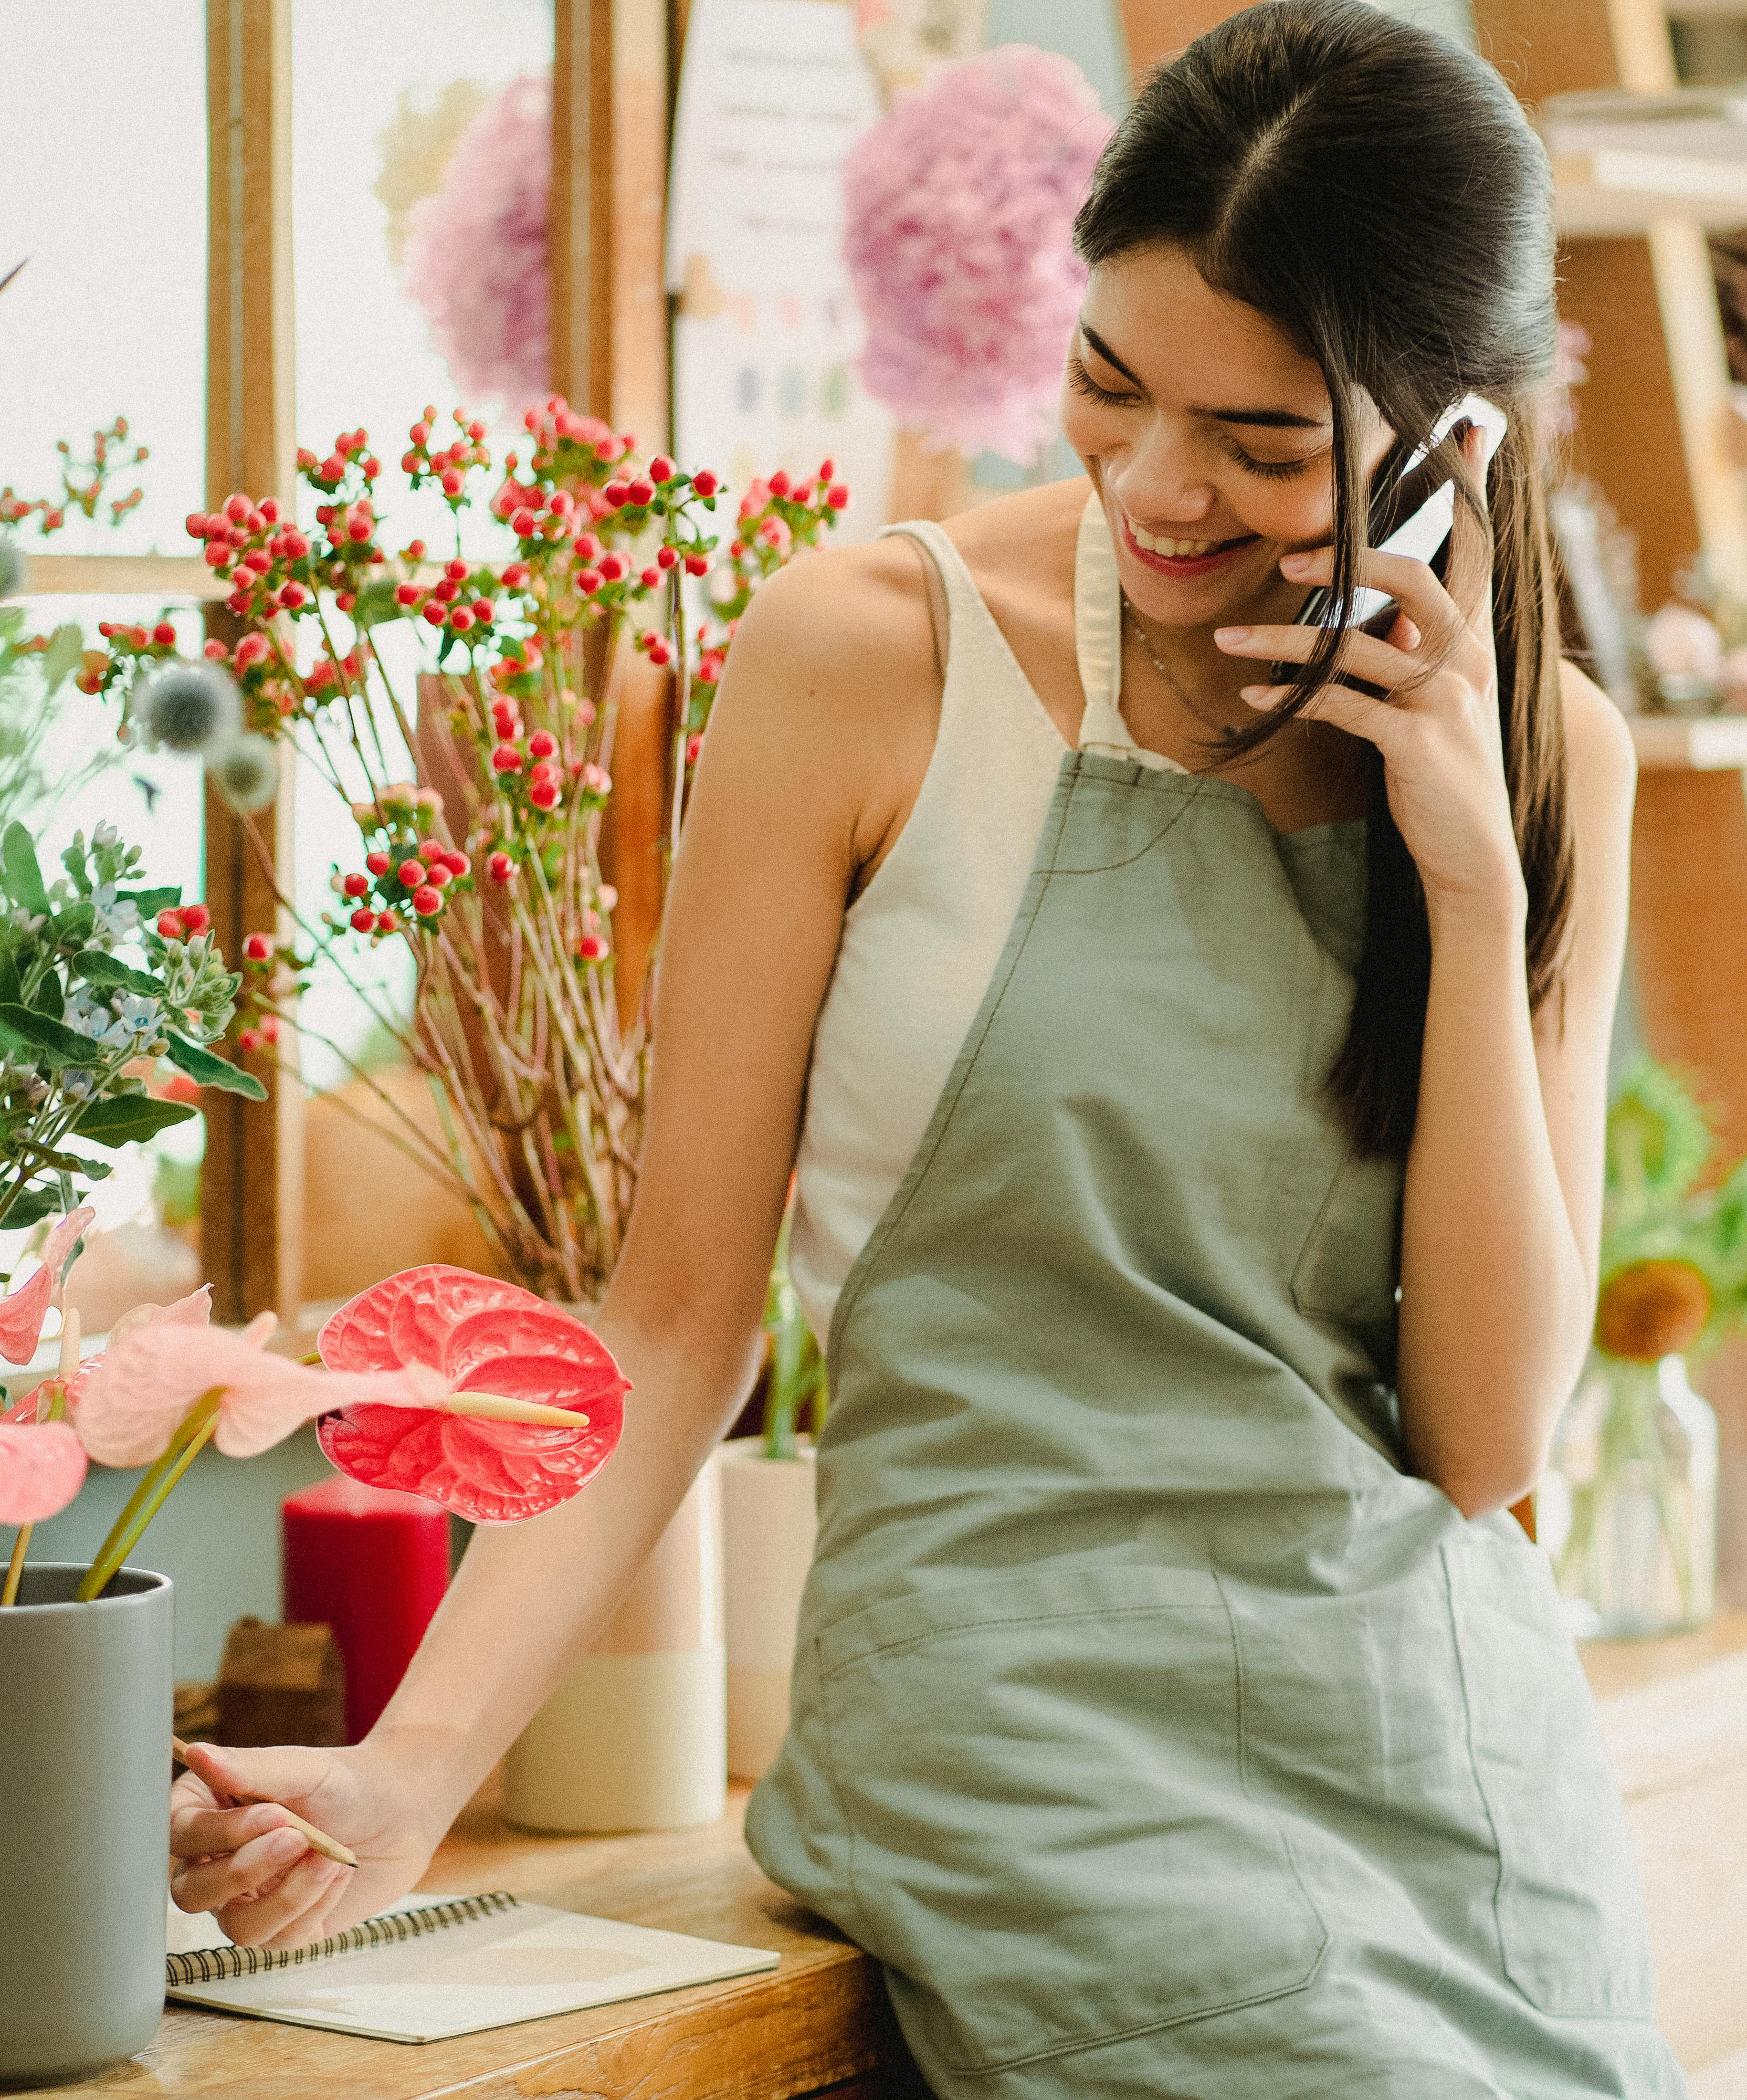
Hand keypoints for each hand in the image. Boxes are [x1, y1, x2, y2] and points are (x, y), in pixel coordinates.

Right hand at [170, 1735, 449, 1950]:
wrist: (403, 1811)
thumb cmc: (346, 1783)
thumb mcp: (303, 1769)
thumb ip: (249, 1768)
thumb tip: (195, 1753)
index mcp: (210, 1814)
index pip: (178, 1835)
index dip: (218, 1833)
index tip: (272, 1812)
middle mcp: (218, 1864)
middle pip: (192, 1892)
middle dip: (245, 1870)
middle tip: (297, 1837)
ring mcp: (248, 1902)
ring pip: (237, 1928)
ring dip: (288, 1894)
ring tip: (328, 1855)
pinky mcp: (283, 1930)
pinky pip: (280, 1940)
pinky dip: (314, 1904)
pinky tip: (339, 1873)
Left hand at [1213, 427, 1524, 921]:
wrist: (1472, 855)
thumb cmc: (1444, 771)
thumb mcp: (1436, 699)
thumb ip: (1415, 650)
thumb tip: (1381, 616)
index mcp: (1471, 640)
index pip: (1475, 548)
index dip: (1471, 487)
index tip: (1464, 425)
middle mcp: (1465, 659)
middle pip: (1415, 578)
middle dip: (1350, 559)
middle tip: (1288, 553)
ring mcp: (1443, 701)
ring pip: (1358, 646)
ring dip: (1286, 637)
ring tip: (1227, 636)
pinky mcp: (1415, 743)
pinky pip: (1342, 706)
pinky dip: (1293, 697)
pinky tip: (1255, 696)